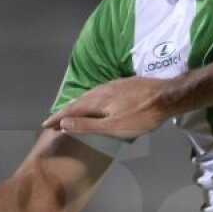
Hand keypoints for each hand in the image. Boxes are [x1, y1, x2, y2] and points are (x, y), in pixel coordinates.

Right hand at [42, 76, 171, 136]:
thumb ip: (88, 125)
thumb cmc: (142, 116)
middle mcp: (100, 90)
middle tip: (54, 121)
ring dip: (77, 106)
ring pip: (89, 96)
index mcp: (96, 101)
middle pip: (78, 102)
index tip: (46, 125)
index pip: (71, 111)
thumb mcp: (114, 126)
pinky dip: (90, 100)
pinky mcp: (123, 85)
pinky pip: (99, 93)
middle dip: (65, 112)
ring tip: (70, 114)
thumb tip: (63, 123)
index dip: (57, 118)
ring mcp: (112, 86)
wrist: (167, 96)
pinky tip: (95, 103)